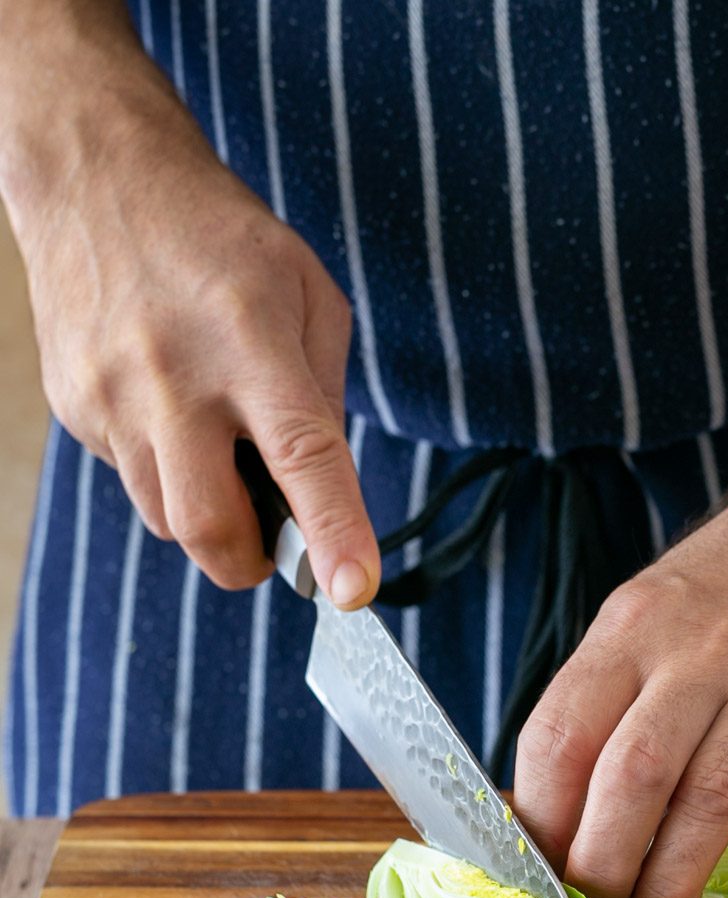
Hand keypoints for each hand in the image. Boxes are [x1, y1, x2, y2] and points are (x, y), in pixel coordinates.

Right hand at [8, 49, 377, 604]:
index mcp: (250, 343)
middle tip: (276, 541)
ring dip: (209, 516)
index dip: (330, 533)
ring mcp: (112, 399)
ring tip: (221, 449)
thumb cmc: (219, 237)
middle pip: (210, 528)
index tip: (353, 590)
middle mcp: (173, 379)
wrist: (96, 177)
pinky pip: (132, 481)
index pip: (301, 457)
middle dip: (252, 562)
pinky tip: (173, 412)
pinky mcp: (75, 410)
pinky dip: (167, 473)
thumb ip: (326, 397)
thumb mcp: (309, 294)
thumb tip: (328, 493)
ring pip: (167, 521)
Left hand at [513, 427, 727, 897]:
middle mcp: (698, 651)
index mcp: (629, 632)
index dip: (542, 825)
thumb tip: (539, 821)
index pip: (561, 737)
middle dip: (603, 872)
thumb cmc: (722, 597)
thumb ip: (598, 707)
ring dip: (676, 882)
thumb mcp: (640, 625)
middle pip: (632, 775)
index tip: (539, 889)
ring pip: (715, 790)